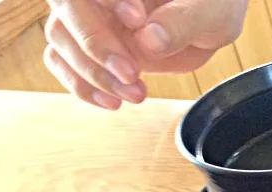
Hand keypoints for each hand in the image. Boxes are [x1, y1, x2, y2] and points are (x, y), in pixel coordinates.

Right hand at [44, 0, 247, 109]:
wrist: (208, 20)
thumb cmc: (211, 6)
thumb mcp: (211, 12)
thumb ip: (182, 21)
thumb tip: (149, 39)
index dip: (108, 0)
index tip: (136, 19)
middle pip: (68, 8)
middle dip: (95, 44)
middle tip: (132, 73)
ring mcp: (90, 17)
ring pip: (61, 37)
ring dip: (92, 73)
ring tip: (136, 94)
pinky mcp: (90, 46)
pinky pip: (62, 61)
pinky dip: (81, 85)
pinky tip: (112, 102)